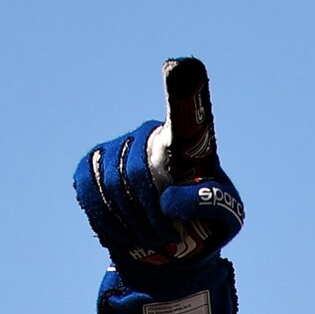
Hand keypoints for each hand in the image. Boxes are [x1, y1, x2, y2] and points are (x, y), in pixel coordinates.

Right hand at [73, 56, 244, 285]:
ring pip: (111, 183)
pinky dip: (103, 218)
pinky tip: (122, 235)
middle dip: (149, 213)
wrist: (174, 246)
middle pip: (135, 170)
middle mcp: (151, 136)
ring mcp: (119, 148)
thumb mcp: (226, 219)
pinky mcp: (95, 165)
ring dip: (129, 222)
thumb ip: (209, 204)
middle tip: (167, 238)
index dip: (182, 92)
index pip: (185, 114)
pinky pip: (87, 185)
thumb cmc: (206, 225)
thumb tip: (169, 201)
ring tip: (150, 239)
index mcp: (188, 143)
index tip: (181, 67)